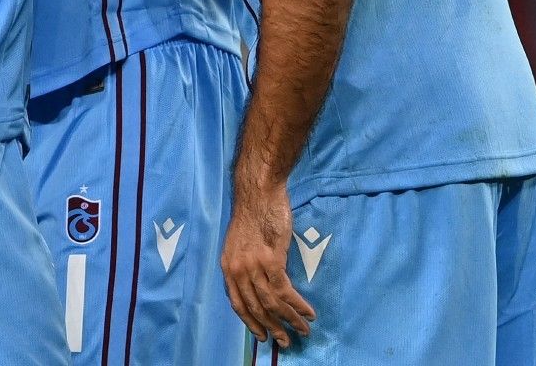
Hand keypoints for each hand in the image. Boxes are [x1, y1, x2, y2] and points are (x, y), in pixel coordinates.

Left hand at [221, 184, 315, 345]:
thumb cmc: (253, 214)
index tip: (262, 335)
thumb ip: (246, 266)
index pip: (237, 304)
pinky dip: (297, 305)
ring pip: (272, 303)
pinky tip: (308, 312)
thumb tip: (260, 287)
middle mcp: (237, 270)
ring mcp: (253, 266)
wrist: (259, 192)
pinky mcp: (271, 260)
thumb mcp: (240, 244)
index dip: (251, 323)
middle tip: (287, 342)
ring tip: (304, 329)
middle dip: (273, 328)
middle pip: (255, 308)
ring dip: (290, 320)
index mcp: (227, 267)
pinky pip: (285, 291)